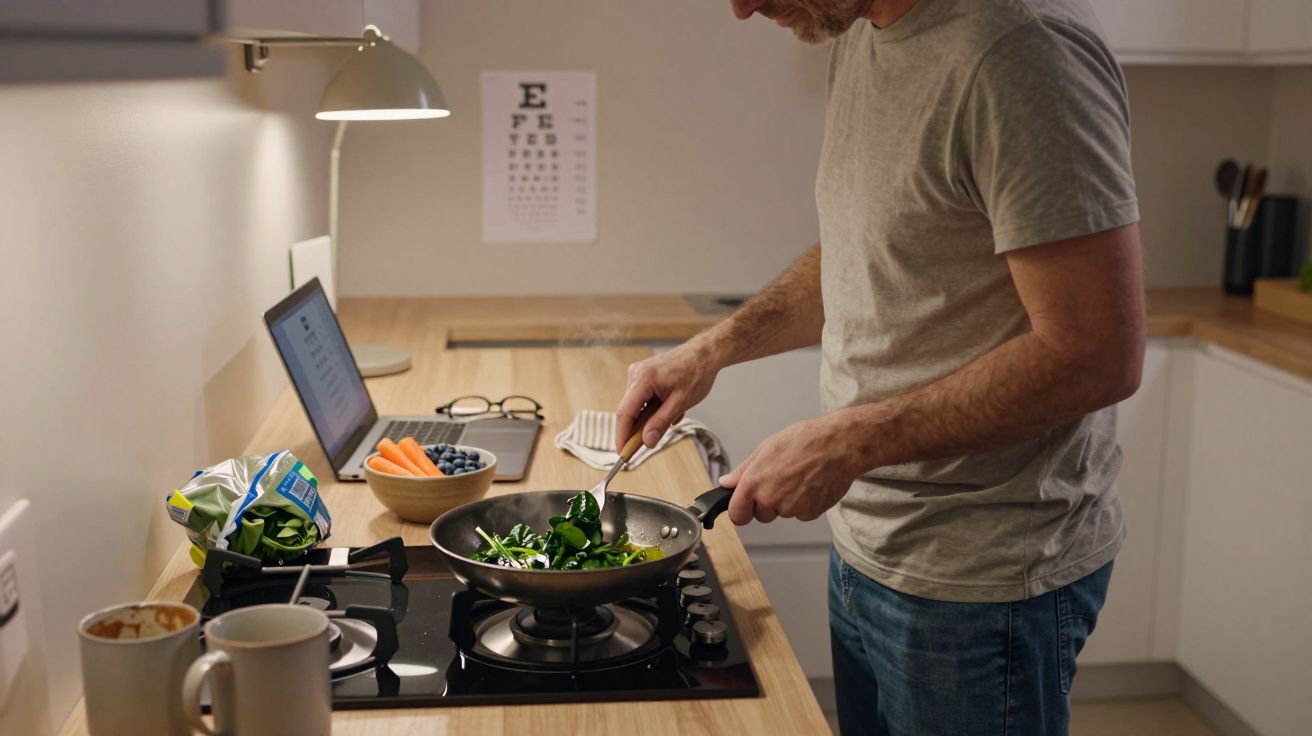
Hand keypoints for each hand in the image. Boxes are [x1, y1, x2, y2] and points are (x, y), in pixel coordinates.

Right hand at [615, 338, 723, 450]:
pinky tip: (671, 407)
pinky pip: (642, 399)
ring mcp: (638, 374)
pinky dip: (653, 409)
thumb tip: (647, 441)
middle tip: (648, 444)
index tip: (623, 454)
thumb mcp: (681, 402)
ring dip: (650, 418)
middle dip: (637, 429)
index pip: (624, 413)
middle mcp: (636, 374)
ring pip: (636, 406)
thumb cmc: (696, 372)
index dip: (622, 436)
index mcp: (643, 379)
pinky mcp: (643, 376)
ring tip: (674, 415)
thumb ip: (661, 422)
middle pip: (628, 411)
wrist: (705, 354)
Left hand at [719, 416, 863, 524]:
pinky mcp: (810, 513)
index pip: (738, 514)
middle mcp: (770, 499)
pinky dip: (805, 504)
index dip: (741, 511)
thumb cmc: (805, 441)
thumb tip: (727, 482)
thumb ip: (744, 470)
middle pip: (761, 515)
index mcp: (755, 482)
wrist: (839, 446)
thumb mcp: (767, 448)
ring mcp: (791, 509)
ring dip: (788, 501)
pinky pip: (801, 514)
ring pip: (783, 513)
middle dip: (767, 503)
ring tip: (800, 477)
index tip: (745, 506)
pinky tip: (811, 484)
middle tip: (781, 481)